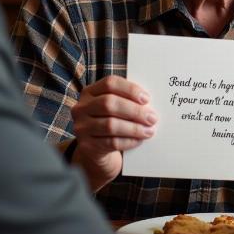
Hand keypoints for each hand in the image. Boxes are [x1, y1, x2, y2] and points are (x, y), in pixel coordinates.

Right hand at [70, 75, 157, 190]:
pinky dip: (128, 141)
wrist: (96, 150)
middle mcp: (81, 108)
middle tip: (152, 118)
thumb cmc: (111, 121)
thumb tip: (148, 103)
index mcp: (90, 92)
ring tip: (149, 130)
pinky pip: (110, 143)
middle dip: (134, 110)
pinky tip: (139, 140)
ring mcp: (81, 127)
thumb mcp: (115, 107)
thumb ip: (127, 100)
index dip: (130, 89)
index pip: (110, 83)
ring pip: (110, 125)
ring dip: (134, 128)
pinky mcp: (86, 146)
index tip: (146, 98)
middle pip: (109, 103)